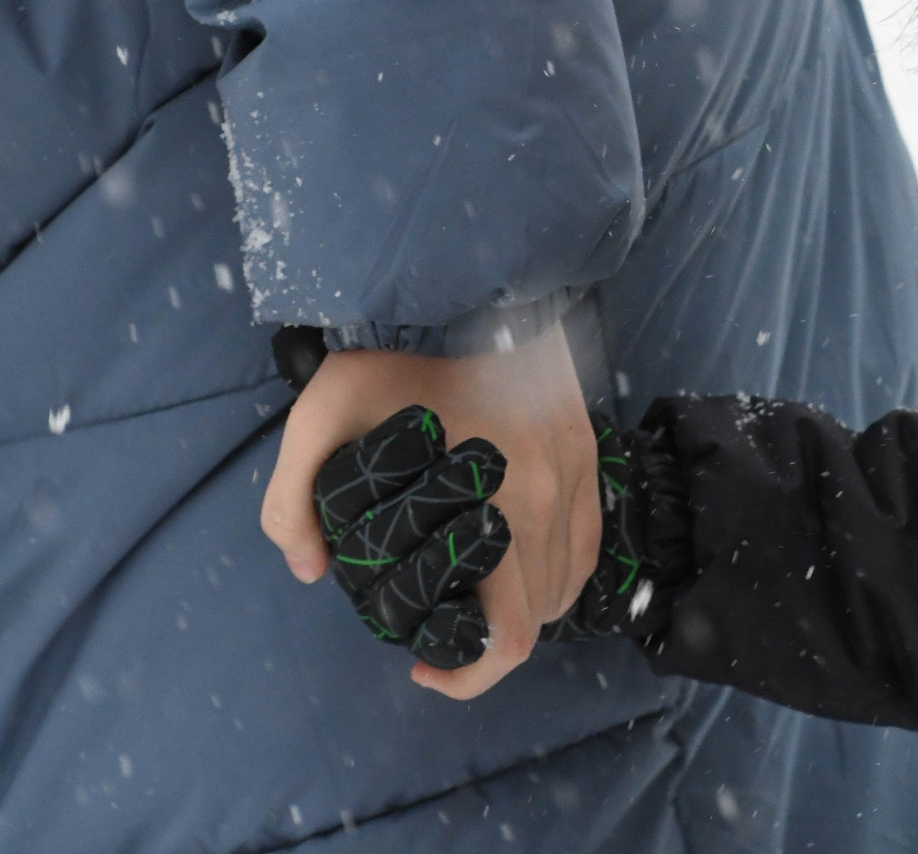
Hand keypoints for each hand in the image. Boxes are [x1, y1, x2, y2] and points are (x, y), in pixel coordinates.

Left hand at [261, 320, 600, 698]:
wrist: (465, 279)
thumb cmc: (392, 350)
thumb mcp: (318, 419)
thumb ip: (292, 502)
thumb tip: (306, 570)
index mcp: (502, 502)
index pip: (512, 631)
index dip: (471, 675)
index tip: (424, 672)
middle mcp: (553, 494)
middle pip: (543, 615)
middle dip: (491, 648)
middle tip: (438, 641)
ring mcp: (578, 468)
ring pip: (570, 581)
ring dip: (528, 611)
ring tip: (474, 605)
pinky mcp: (586, 445)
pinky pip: (588, 535)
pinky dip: (560, 571)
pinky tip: (521, 568)